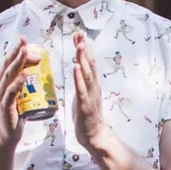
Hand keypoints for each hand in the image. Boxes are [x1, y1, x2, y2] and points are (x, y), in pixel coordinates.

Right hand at [0, 39, 27, 146]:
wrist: (7, 136)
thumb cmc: (15, 115)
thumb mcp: (19, 96)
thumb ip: (24, 85)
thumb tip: (36, 71)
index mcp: (1, 82)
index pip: (8, 63)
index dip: (15, 51)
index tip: (24, 40)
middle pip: (8, 66)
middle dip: (16, 52)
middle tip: (25, 42)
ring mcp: (0, 96)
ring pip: (9, 75)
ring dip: (18, 63)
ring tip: (25, 52)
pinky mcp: (5, 107)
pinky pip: (11, 92)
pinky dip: (18, 82)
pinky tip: (25, 75)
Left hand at [72, 32, 114, 156]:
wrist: (95, 135)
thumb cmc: (87, 114)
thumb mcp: (83, 92)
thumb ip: (81, 78)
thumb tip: (78, 64)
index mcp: (92, 83)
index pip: (88, 62)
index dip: (84, 48)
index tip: (78, 34)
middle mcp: (93, 87)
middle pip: (89, 65)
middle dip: (84, 49)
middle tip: (80, 34)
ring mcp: (90, 96)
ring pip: (87, 75)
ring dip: (83, 60)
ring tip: (80, 46)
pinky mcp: (85, 106)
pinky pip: (81, 90)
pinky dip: (79, 78)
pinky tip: (76, 68)